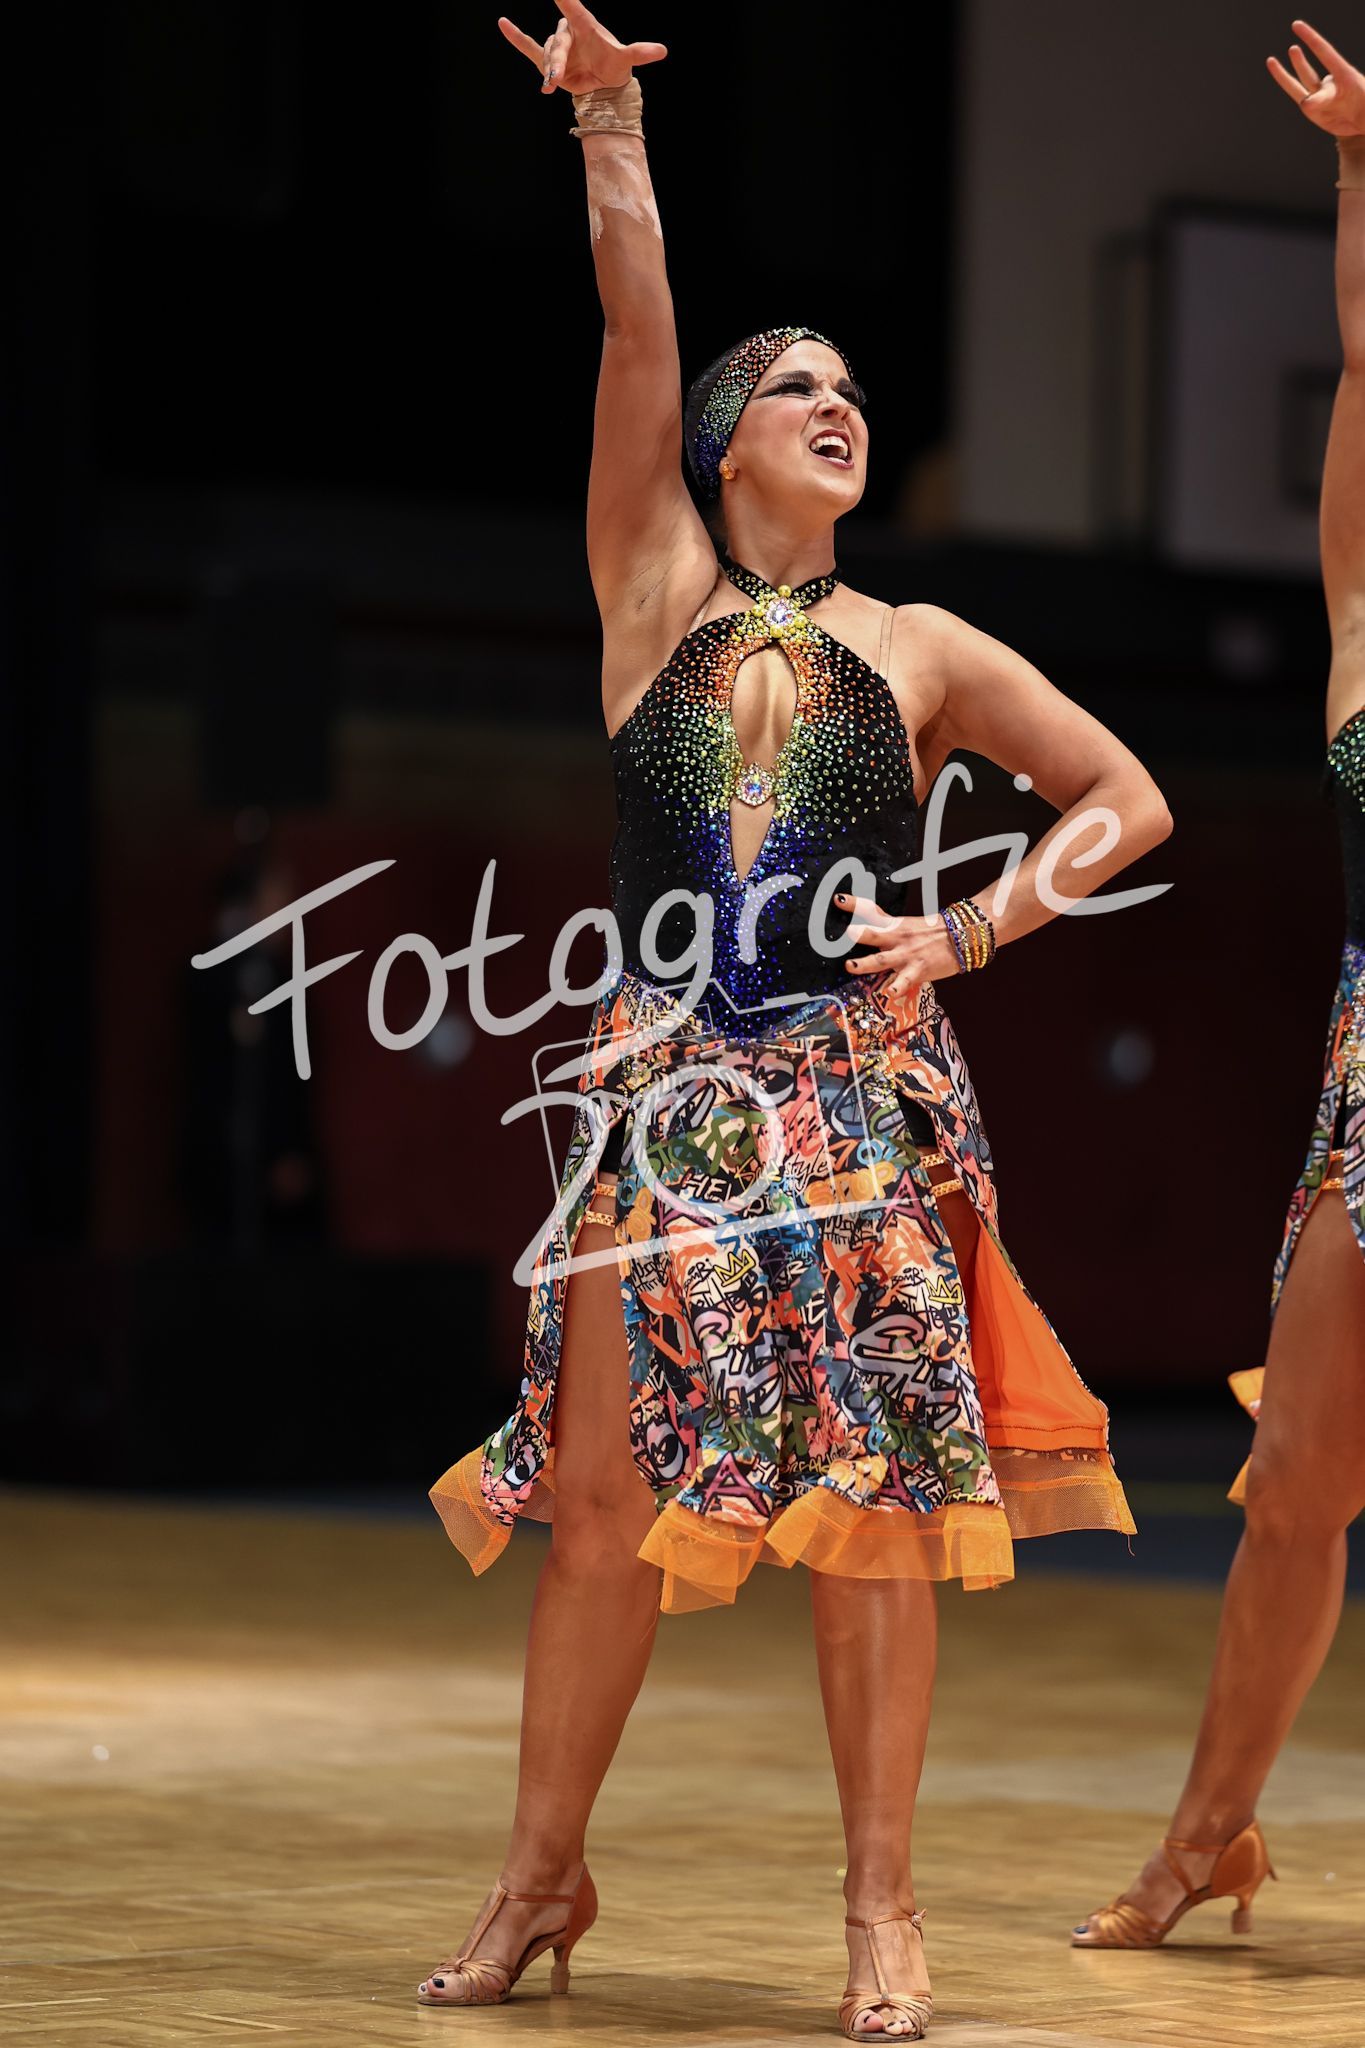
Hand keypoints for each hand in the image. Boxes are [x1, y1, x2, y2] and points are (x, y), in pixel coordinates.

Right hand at [497, 0, 666, 97]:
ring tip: (551, 86)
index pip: (573, 8)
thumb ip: (640, 53)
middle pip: (557, 43)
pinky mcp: (549, 61)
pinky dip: (516, 38)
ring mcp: (559, 46)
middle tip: (556, 80)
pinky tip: (503, 24)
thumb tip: (662, 51)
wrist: (604, 86)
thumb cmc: (614, 65)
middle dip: (557, 62)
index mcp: (586, 26)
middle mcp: (570, 33)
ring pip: (547, 55)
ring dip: (550, 70)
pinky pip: (529, 48)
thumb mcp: (627, 60)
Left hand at [834, 893, 962, 995]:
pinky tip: (888, 994)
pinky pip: (904, 981)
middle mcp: (898, 939)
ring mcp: (907, 955)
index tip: (838, 899)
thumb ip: (885, 924)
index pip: (872, 911)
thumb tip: (864, 924)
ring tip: (851, 966)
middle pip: (874, 934)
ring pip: (883, 960)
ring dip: (866, 963)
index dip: (855, 904)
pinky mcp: (917, 971)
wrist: (962, 937)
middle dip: (858, 934)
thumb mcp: (906, 925)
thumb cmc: (933, 932)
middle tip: (845, 932)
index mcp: (895, 926)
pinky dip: (896, 988)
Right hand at [1267, 18, 1364, 135]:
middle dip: (1299, 61)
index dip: (1310, 38)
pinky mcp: (1314, 112)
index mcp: (1344, 74)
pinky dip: (1295, 93)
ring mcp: (1320, 98)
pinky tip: (1298, 91)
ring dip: (1287, 74)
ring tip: (1271, 61)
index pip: (1324, 52)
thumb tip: (1304, 102)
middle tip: (1293, 49)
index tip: (1296, 26)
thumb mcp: (1350, 99)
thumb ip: (1326, 99)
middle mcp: (1329, 85)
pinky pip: (1302, 100)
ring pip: (1301, 84)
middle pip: (1309, 72)